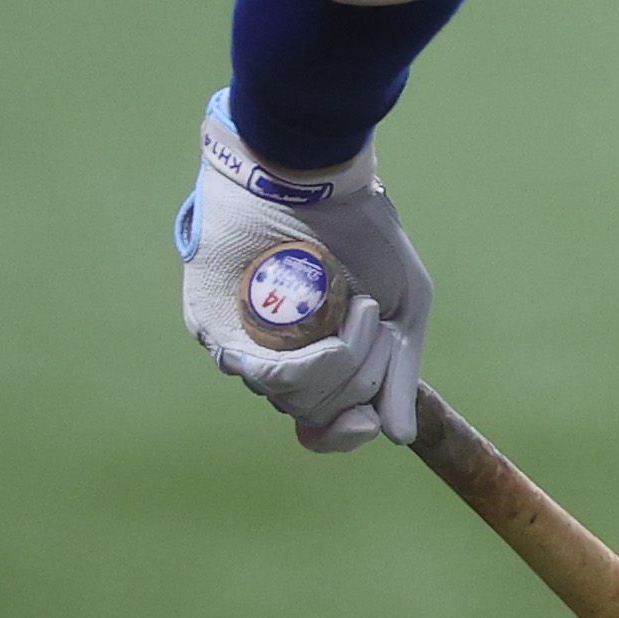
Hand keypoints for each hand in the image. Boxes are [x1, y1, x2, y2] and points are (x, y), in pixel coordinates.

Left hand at [177, 94, 433, 450]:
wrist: (316, 180)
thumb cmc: (365, 234)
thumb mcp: (406, 307)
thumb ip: (400, 373)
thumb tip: (397, 437)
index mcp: (322, 355)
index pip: (325, 421)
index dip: (346, 433)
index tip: (369, 423)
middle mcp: (280, 356)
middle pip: (317, 411)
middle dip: (360, 375)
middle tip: (371, 315)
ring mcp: (244, 344)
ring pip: (291, 397)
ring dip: (340, 360)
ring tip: (357, 303)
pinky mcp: (212, 329)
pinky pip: (261, 374)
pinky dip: (298, 364)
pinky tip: (327, 332)